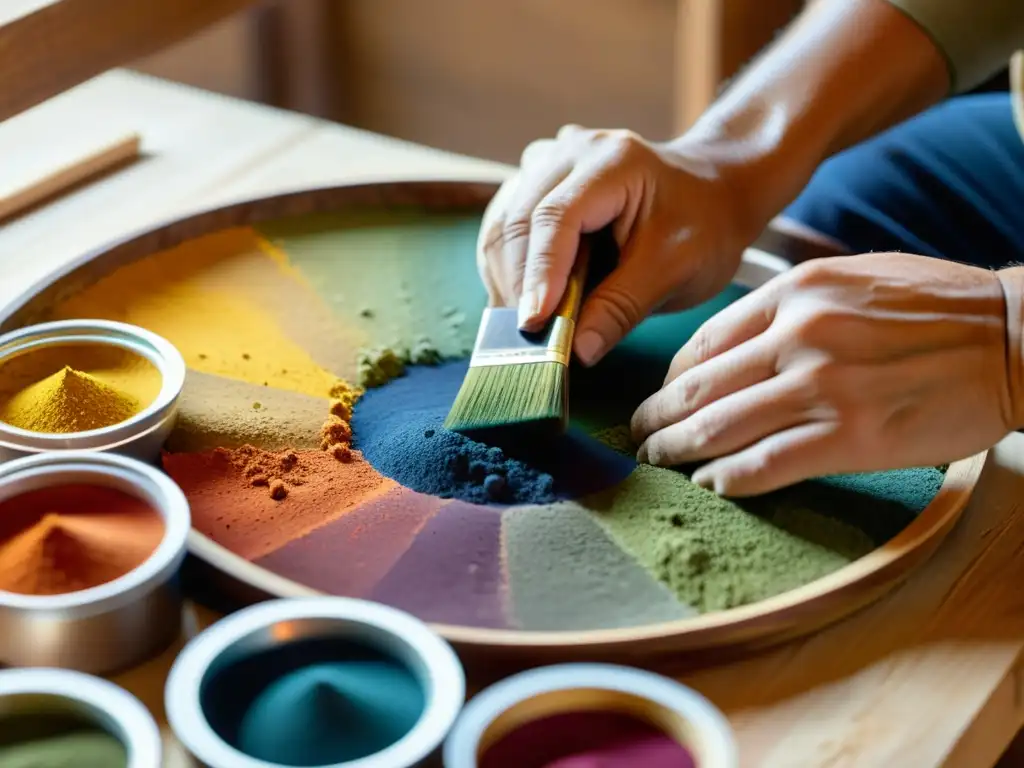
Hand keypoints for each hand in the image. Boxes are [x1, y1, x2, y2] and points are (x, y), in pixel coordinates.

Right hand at [477, 125, 756, 365]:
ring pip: (501, 225)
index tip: (533, 324)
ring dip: (505, 280)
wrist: (715, 195)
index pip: (556, 217)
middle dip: (518, 285)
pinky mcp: (536, 186)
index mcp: (613, 161)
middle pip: (519, 220)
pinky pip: (504, 229)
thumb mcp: (677, 271)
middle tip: (527, 341)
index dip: (539, 273)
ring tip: (525, 327)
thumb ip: (623, 308)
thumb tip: (577, 350)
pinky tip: (522, 303)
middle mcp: (570, 152)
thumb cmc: (703, 226)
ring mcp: (548, 164)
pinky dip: (507, 271)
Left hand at [630, 253, 1022, 495]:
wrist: (1014, 336)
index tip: (661, 396)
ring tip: (658, 462)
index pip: (705, 342)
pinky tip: (711, 485)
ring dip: (679, 451)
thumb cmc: (935, 307)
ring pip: (720, 428)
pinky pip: (766, 465)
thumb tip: (730, 349)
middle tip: (638, 435)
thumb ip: (788, 307)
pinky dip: (729, 479)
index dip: (671, 377)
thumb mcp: (851, 279)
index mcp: (796, 292)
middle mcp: (800, 335)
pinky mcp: (850, 437)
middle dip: (659, 417)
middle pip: (699, 386)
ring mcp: (823, 387)